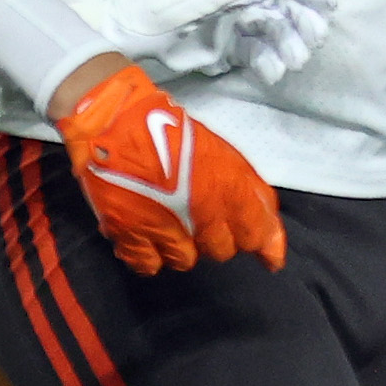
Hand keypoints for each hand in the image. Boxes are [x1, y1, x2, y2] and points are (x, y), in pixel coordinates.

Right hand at [52, 64, 284, 272]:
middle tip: (202, 220)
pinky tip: (147, 237)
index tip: (269, 261)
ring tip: (171, 225)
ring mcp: (166, 229)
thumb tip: (266, 223)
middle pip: (222, 250)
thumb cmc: (170, 130)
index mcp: (229, 190)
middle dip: (217, 239)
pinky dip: (150, 255)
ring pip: (186, 261)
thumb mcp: (221, 152)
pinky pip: (149, 264)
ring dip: (183, 247)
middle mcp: (203, 216)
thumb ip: (247, 188)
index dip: (267, 248)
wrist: (116, 121)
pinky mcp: (131, 236)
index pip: (258, 233)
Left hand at [103, 0, 339, 85]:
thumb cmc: (148, 14)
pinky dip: (268, 63)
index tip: (326, 2)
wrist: (123, 45)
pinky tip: (272, 74)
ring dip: (289, 43)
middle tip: (317, 38)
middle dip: (302, 18)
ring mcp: (234, 20)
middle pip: (281, 0)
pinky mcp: (229, 46)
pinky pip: (257, 52)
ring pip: (274, 28)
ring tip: (296, 61)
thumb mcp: (185, 1)